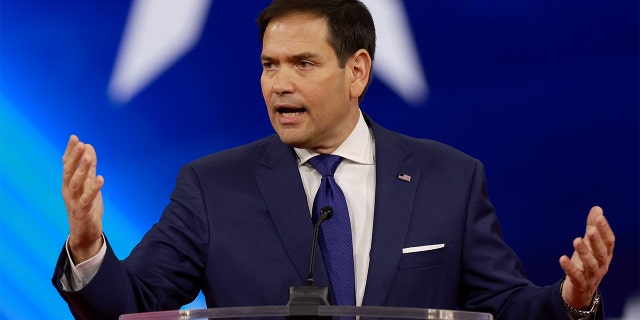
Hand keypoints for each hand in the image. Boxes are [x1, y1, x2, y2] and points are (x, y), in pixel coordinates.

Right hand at [62, 135, 104, 263]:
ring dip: (82, 170)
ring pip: (76, 184)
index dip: (70, 151)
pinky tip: (101, 179)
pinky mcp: (83, 212)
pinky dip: (93, 189)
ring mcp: (74, 202)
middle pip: (69, 172)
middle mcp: (69, 192)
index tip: (74, 137)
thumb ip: (88, 167)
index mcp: (68, 184)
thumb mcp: (87, 184)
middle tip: (80, 143)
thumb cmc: (86, 207)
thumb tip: (88, 146)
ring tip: (89, 158)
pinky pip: (87, 199)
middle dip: (75, 157)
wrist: (84, 234)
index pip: (67, 165)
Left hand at [559, 206, 613, 307]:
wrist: (580, 292)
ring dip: (584, 253)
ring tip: (576, 240)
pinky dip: (570, 268)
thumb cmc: (586, 264)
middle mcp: (601, 266)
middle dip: (596, 241)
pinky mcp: (580, 285)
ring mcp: (592, 276)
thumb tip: (597, 209)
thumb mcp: (590, 246)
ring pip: (591, 265)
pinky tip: (562, 259)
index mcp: (605, 255)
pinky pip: (576, 277)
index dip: (605, 230)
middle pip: (602, 253)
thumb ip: (593, 227)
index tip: (600, 217)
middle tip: (590, 229)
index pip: (609, 242)